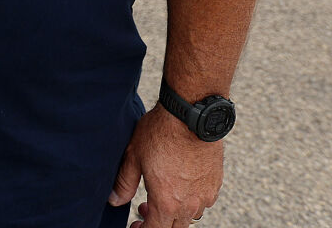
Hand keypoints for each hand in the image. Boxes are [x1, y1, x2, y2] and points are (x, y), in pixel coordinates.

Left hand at [109, 107, 222, 226]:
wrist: (192, 113)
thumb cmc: (161, 133)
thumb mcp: (134, 156)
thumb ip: (124, 183)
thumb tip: (115, 200)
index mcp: (167, 203)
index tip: (136, 223)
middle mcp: (189, 204)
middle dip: (158, 223)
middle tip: (144, 208)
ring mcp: (205, 194)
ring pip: (190, 217)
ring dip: (175, 213)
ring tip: (164, 195)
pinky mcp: (216, 183)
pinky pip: (204, 202)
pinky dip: (191, 200)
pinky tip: (182, 184)